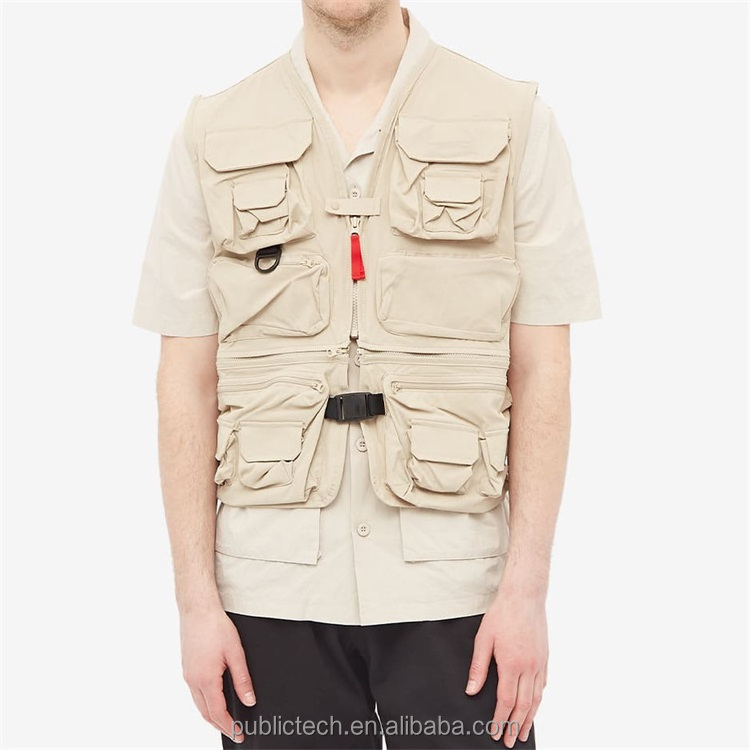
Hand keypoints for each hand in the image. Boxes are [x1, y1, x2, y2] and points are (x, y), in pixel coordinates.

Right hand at [180, 607, 255, 742]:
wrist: (198, 609)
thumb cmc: (215, 626)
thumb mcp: (235, 652)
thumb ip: (242, 679)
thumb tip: (249, 700)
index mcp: (206, 679)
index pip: (217, 712)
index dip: (229, 726)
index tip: (238, 734)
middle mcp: (193, 680)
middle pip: (205, 712)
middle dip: (219, 725)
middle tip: (233, 731)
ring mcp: (188, 673)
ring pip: (198, 703)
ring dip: (211, 714)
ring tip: (224, 720)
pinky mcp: (187, 666)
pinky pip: (195, 692)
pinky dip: (204, 701)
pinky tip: (213, 697)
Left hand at [465, 590, 547, 746]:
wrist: (524, 596)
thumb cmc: (503, 614)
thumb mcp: (483, 639)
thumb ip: (478, 668)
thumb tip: (472, 690)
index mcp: (512, 664)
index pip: (505, 701)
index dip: (500, 720)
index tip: (496, 732)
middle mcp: (529, 667)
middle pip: (523, 705)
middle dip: (516, 726)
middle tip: (511, 741)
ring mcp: (540, 663)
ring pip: (537, 698)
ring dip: (530, 718)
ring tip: (524, 731)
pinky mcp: (545, 657)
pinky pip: (543, 684)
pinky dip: (538, 699)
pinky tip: (534, 705)